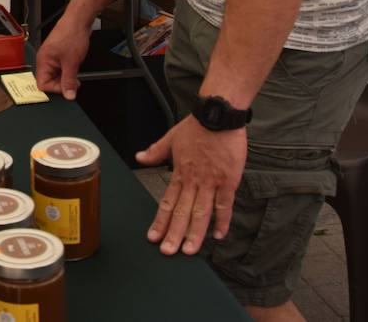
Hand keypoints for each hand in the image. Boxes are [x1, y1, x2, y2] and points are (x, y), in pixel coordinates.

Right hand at [34, 15, 91, 99]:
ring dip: (66, 76)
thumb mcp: (72, 62)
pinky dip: (68, 70)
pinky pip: (61, 68)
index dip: (55, 89)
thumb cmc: (71, 34)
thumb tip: (68, 95)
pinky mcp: (58, 55)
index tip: (67, 87)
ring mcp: (52, 57)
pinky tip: (74, 65)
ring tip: (75, 70)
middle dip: (62, 83)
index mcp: (43, 61)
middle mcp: (45, 60)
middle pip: (49, 81)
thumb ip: (69, 81)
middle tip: (74, 81)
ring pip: (56, 75)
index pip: (42, 84)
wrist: (78, 21)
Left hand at [136, 116, 245, 254]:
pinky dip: (222, 221)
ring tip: (189, 250)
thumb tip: (139, 157)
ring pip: (201, 213)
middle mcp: (193, 181)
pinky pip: (225, 205)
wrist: (217, 115)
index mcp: (180, 173)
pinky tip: (218, 234)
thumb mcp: (171, 138)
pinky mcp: (228, 180)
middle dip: (174, 234)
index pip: (167, 202)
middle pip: (182, 212)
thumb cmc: (196, 126)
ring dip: (194, 233)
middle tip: (168, 251)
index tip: (153, 236)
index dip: (160, 221)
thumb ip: (156, 151)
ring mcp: (211, 182)